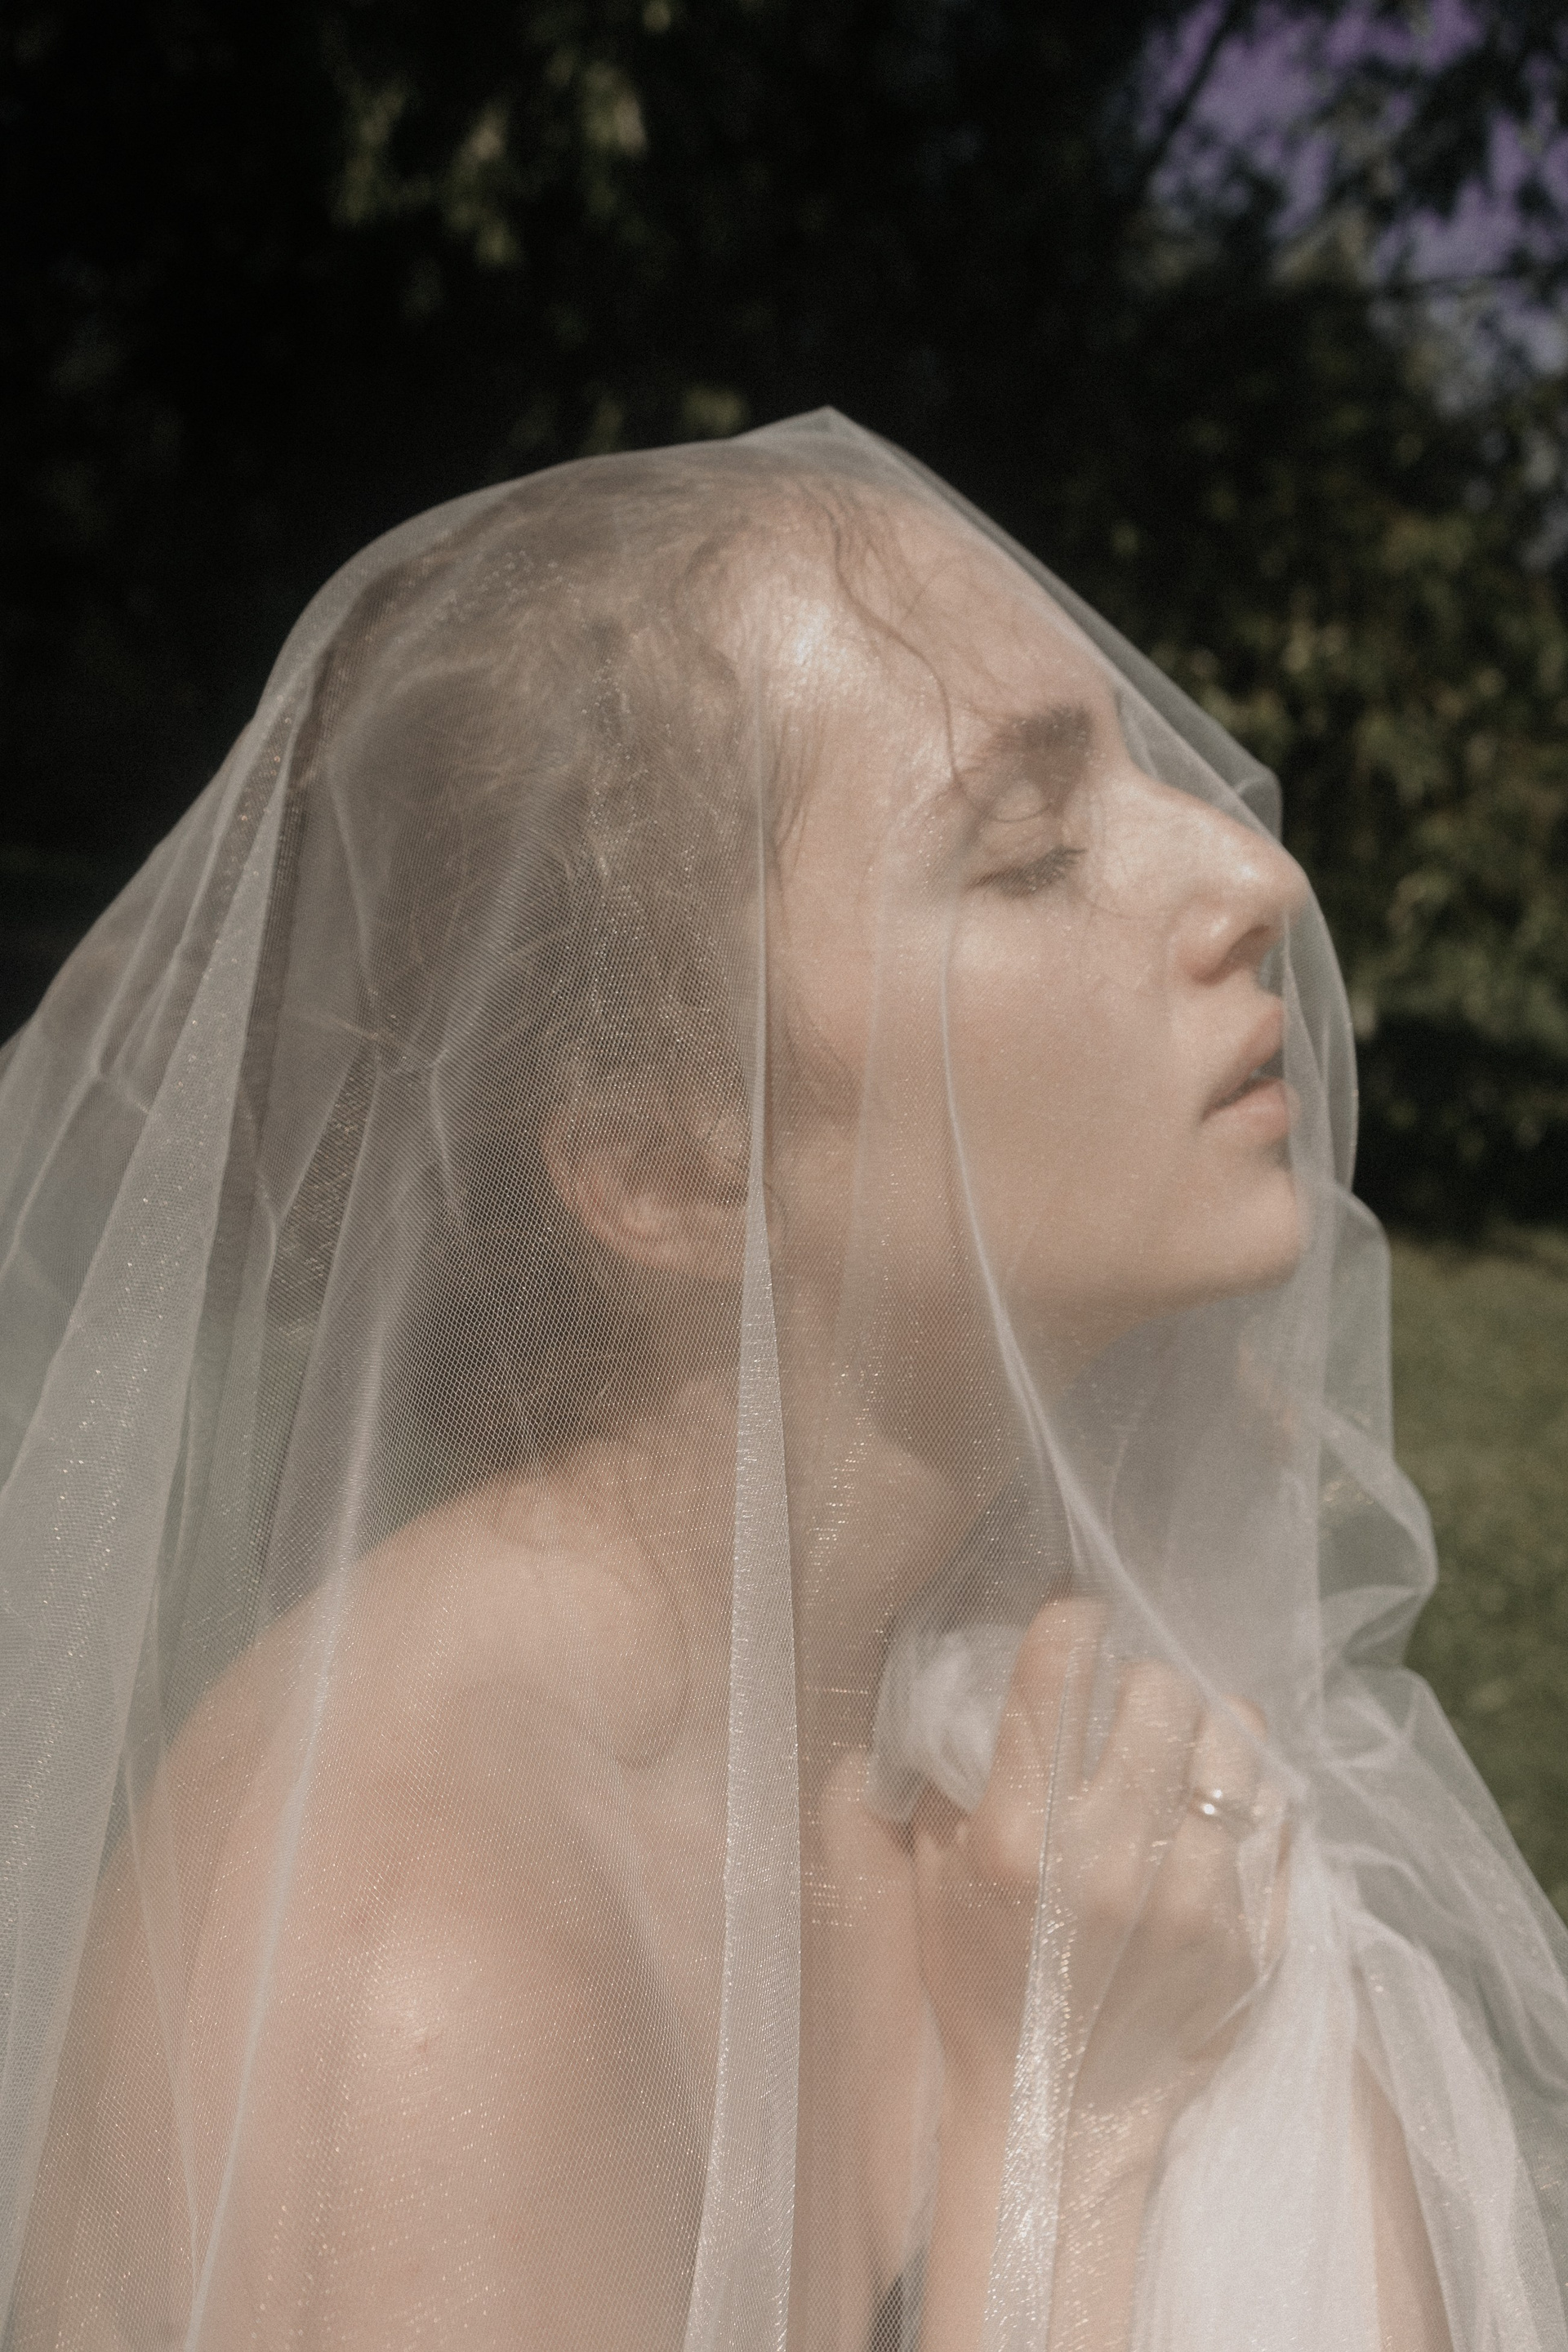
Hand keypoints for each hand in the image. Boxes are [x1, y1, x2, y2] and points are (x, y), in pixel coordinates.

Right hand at [912, 1598, 1285, 2177]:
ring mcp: (1195, 1904)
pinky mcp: (1254, 1941)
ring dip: (1209, 1724)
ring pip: (1236, 1745)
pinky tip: (1222, 1798)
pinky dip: (1254, 1793)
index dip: (1072, 1621)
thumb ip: (947, 1773)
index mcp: (1021, 1839)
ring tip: (1188, 1736)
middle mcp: (1112, 1864)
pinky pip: (1280, 1819)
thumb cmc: (979, 1986)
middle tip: (1130, 1694)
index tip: (1076, 1620)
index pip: (1061, 1670)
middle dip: (1143, 1675)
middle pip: (1161, 1691)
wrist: (1053, 2122)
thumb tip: (968, 1677)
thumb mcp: (934, 1874)